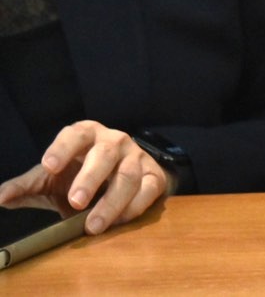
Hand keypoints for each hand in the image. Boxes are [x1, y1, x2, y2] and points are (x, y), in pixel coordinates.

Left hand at [0, 120, 171, 234]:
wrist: (123, 175)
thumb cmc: (80, 173)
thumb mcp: (53, 177)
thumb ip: (29, 185)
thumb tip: (2, 197)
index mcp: (86, 135)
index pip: (75, 134)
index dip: (62, 149)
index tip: (48, 166)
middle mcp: (114, 141)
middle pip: (105, 154)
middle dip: (90, 178)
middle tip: (75, 202)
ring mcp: (137, 157)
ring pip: (128, 175)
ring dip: (112, 201)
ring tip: (93, 226)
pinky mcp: (154, 176)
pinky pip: (148, 189)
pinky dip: (134, 207)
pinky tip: (118, 222)